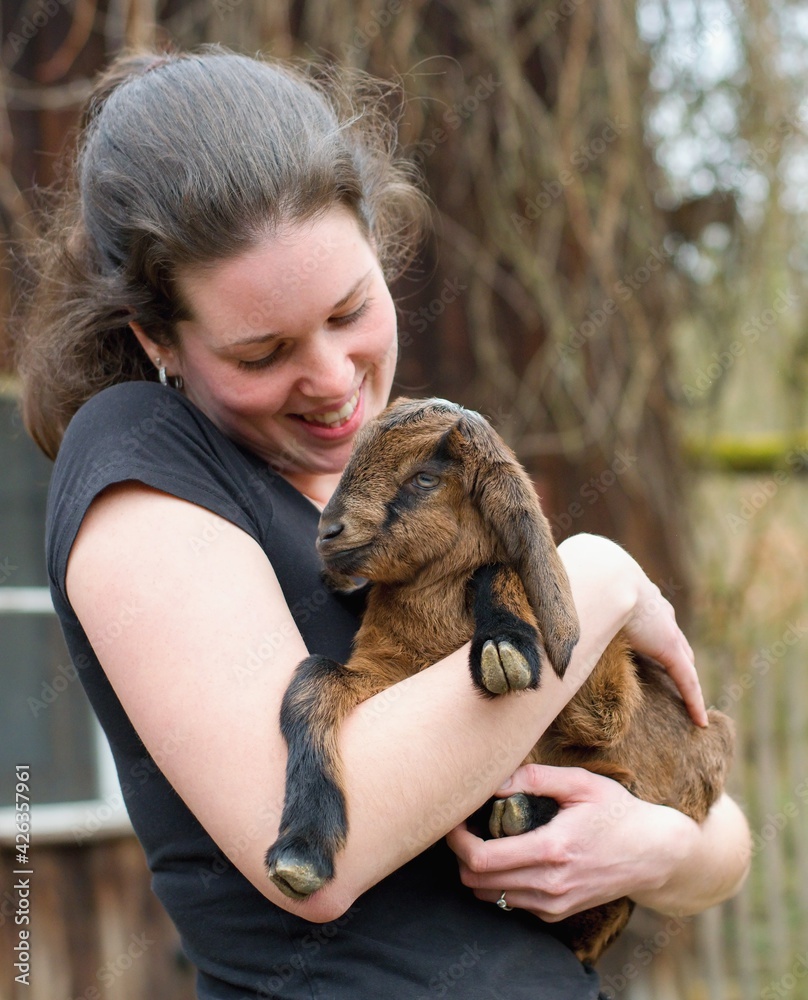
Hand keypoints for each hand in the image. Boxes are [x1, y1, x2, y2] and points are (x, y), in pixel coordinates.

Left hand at [446, 763, 694, 920]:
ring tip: (483, 838)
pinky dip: (498, 881)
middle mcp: (550, 883)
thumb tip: (494, 779)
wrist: (654, 854)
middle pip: (477, 881)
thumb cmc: (616, 812)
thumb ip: (534, 777)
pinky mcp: (557, 912)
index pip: (481, 858)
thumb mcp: (580, 783)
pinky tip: (509, 854)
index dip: (456, 840)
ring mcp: (554, 903)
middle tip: (463, 826)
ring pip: (489, 896)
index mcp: (552, 849)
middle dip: (460, 854)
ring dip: (476, 870)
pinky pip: (510, 902)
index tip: (453, 819)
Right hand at [558, 534, 706, 726]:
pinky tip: (700, 720)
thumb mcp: (555, 584)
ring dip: (682, 672)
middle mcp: (649, 605)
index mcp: (625, 587)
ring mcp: (661, 626)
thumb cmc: (572, 574)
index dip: (640, 622)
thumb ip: (540, 598)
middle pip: (665, 630)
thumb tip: (506, 609)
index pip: (638, 609)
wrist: (599, 575)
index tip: (637, 633)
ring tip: (687, 694)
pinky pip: (685, 678)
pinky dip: (693, 698)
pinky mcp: (668, 645)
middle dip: (670, 646)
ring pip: (679, 655)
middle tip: (670, 663)